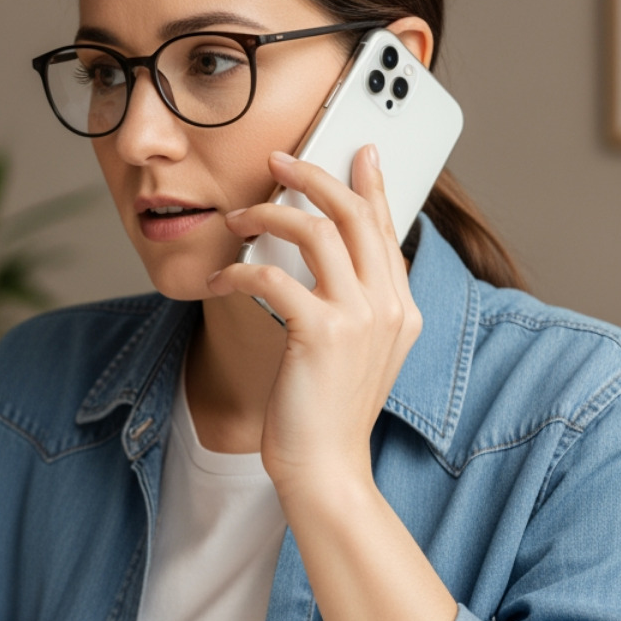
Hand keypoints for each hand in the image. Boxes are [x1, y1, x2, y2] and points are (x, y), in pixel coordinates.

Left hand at [210, 146, 421, 500]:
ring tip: (236, 216)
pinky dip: (238, 269)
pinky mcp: (320, 333)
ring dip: (268, 214)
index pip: (386, 228)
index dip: (371, 184)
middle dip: (314, 177)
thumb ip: (354, 306)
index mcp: (401, 309)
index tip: (358, 150)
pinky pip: (273, 275)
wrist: (326, 469)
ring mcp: (359, 318)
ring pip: (316, 231)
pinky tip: (218, 279)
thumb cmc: (327, 414)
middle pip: (354, 214)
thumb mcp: (355, 354)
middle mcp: (389, 307)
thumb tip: (327, 259)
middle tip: (278, 160)